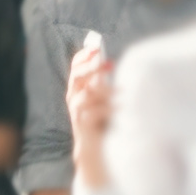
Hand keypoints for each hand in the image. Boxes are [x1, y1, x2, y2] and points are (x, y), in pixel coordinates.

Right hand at [65, 39, 122, 172]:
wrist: (93, 146)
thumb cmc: (99, 119)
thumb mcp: (101, 97)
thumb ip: (101, 82)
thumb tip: (109, 62)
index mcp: (76, 87)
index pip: (75, 66)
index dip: (84, 56)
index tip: (96, 48)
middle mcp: (72, 96)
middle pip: (77, 76)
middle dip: (92, 67)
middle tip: (110, 63)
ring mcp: (75, 110)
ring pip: (88, 93)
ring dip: (106, 91)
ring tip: (123, 91)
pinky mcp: (81, 123)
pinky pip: (94, 111)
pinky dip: (109, 108)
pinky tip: (121, 108)